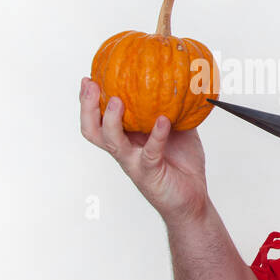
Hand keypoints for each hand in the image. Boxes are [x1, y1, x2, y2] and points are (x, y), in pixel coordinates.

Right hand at [79, 77, 209, 223]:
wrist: (192, 201)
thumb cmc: (182, 164)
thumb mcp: (177, 128)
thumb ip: (172, 108)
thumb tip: (179, 80)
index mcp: (126, 138)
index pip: (98, 119)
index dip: (89, 102)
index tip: (88, 79)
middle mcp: (124, 150)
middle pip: (94, 130)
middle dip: (88, 107)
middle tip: (91, 86)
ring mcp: (134, 162)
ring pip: (112, 142)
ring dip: (112, 120)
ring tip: (117, 102)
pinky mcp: (149, 173)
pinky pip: (150, 152)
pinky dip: (156, 135)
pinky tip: (163, 120)